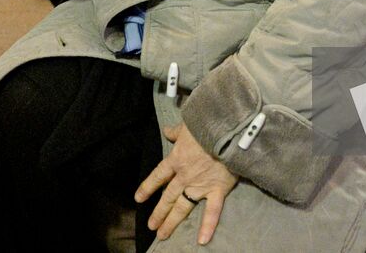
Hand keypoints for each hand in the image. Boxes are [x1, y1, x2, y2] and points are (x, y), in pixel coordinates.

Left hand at [136, 123, 238, 245]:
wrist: (227, 129)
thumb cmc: (206, 124)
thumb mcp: (187, 125)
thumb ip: (176, 132)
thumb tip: (166, 131)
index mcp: (176, 159)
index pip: (158, 176)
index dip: (148, 187)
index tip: (139, 199)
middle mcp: (184, 176)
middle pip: (168, 196)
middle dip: (159, 212)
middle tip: (151, 226)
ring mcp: (200, 185)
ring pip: (182, 207)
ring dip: (171, 221)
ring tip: (162, 234)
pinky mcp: (217, 189)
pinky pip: (212, 211)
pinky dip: (208, 226)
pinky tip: (201, 240)